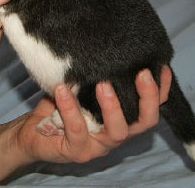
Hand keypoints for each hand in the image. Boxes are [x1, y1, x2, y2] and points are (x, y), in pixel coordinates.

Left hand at [14, 66, 171, 163]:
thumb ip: (97, 74)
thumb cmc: (62, 104)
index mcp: (122, 119)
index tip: (161, 66)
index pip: (150, 106)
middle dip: (148, 98)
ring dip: (112, 106)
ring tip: (103, 83)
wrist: (33, 131)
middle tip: (142, 74)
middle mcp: (116, 133)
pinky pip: (77, 129)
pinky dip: (70, 107)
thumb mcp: (83, 86)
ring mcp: (98, 146)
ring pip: (117, 132)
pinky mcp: (77, 151)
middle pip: (145, 122)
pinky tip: (62, 89)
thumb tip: (107, 44)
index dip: (161, 89)